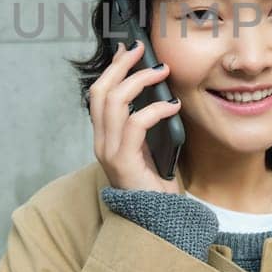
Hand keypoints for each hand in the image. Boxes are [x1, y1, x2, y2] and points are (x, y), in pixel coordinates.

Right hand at [89, 40, 182, 193]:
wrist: (157, 222)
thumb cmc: (155, 185)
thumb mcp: (148, 147)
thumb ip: (146, 124)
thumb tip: (160, 91)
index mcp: (105, 137)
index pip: (98, 94)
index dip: (112, 69)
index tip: (128, 49)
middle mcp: (101, 142)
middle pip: (100, 92)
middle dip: (121, 66)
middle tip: (143, 51)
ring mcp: (109, 153)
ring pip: (114, 102)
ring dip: (139, 81)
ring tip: (162, 73)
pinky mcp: (124, 163)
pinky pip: (135, 125)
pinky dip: (155, 110)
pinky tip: (172, 106)